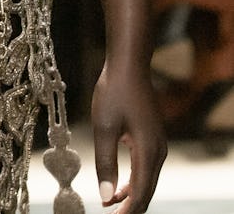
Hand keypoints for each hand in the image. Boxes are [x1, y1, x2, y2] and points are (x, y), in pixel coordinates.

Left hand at [92, 59, 165, 211]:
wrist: (129, 64)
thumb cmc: (114, 92)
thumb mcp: (104, 128)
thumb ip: (105, 163)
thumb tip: (107, 197)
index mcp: (148, 152)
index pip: (140, 194)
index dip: (125, 211)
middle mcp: (158, 151)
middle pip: (147, 190)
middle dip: (130, 207)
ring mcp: (158, 143)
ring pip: (148, 180)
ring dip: (131, 194)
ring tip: (110, 204)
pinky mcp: (153, 136)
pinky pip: (147, 167)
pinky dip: (134, 180)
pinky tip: (119, 183)